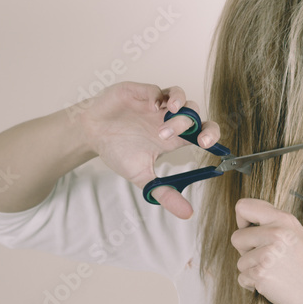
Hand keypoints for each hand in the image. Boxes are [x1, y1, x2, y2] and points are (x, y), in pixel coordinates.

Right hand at [71, 82, 221, 218]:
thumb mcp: (143, 176)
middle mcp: (170, 118)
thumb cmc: (117, 151)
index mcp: (175, 137)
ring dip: (179, 109)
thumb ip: (165, 193)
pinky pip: (159, 89)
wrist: (91, 134)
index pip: (203, 132)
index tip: (209, 145)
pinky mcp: (143, 92)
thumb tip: (187, 214)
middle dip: (193, 124)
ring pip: (182, 98)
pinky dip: (161, 96)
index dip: (211, 135)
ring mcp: (158, 104)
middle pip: (195, 114)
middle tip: (179, 136)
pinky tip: (154, 107)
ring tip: (167, 119)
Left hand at [231, 198, 302, 303]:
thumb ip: (274, 223)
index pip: (243, 207)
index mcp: (284, 219)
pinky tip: (273, 284)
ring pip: (240, 260)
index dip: (242, 221)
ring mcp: (267, 254)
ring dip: (252, 269)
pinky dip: (253, 284)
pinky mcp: (261, 274)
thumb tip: (245, 220)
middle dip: (246, 250)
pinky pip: (242, 278)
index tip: (251, 231)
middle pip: (237, 237)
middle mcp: (275, 233)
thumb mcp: (297, 235)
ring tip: (276, 272)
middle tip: (269, 259)